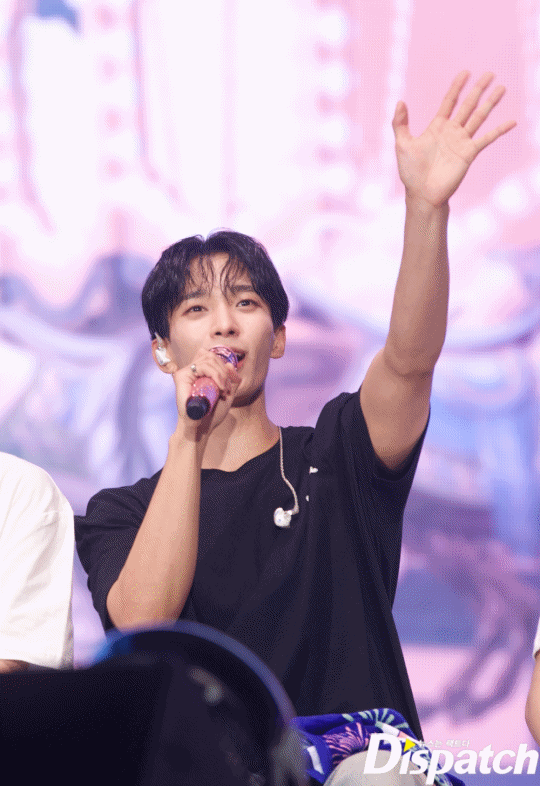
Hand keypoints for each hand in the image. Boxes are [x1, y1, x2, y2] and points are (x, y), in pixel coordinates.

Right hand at [171, 349, 240, 434]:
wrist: (201, 427)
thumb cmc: (212, 413)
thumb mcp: (227, 394)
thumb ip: (231, 379)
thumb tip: (230, 364)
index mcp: (200, 373)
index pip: (212, 357)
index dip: (223, 366)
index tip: (228, 383)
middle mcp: (192, 371)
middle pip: (211, 356)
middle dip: (224, 371)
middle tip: (227, 389)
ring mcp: (186, 372)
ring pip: (209, 359)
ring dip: (221, 374)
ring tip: (223, 389)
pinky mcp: (181, 376)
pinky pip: (202, 366)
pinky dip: (215, 374)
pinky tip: (219, 387)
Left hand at [393, 71, 516, 206]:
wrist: (422, 194)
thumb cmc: (411, 172)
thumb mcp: (402, 144)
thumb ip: (400, 123)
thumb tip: (400, 101)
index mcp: (437, 127)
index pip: (449, 101)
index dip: (457, 87)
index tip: (465, 73)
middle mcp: (452, 131)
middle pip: (468, 105)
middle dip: (478, 89)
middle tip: (490, 74)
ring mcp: (462, 142)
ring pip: (479, 117)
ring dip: (491, 103)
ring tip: (502, 88)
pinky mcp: (469, 153)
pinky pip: (487, 139)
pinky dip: (499, 130)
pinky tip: (511, 122)